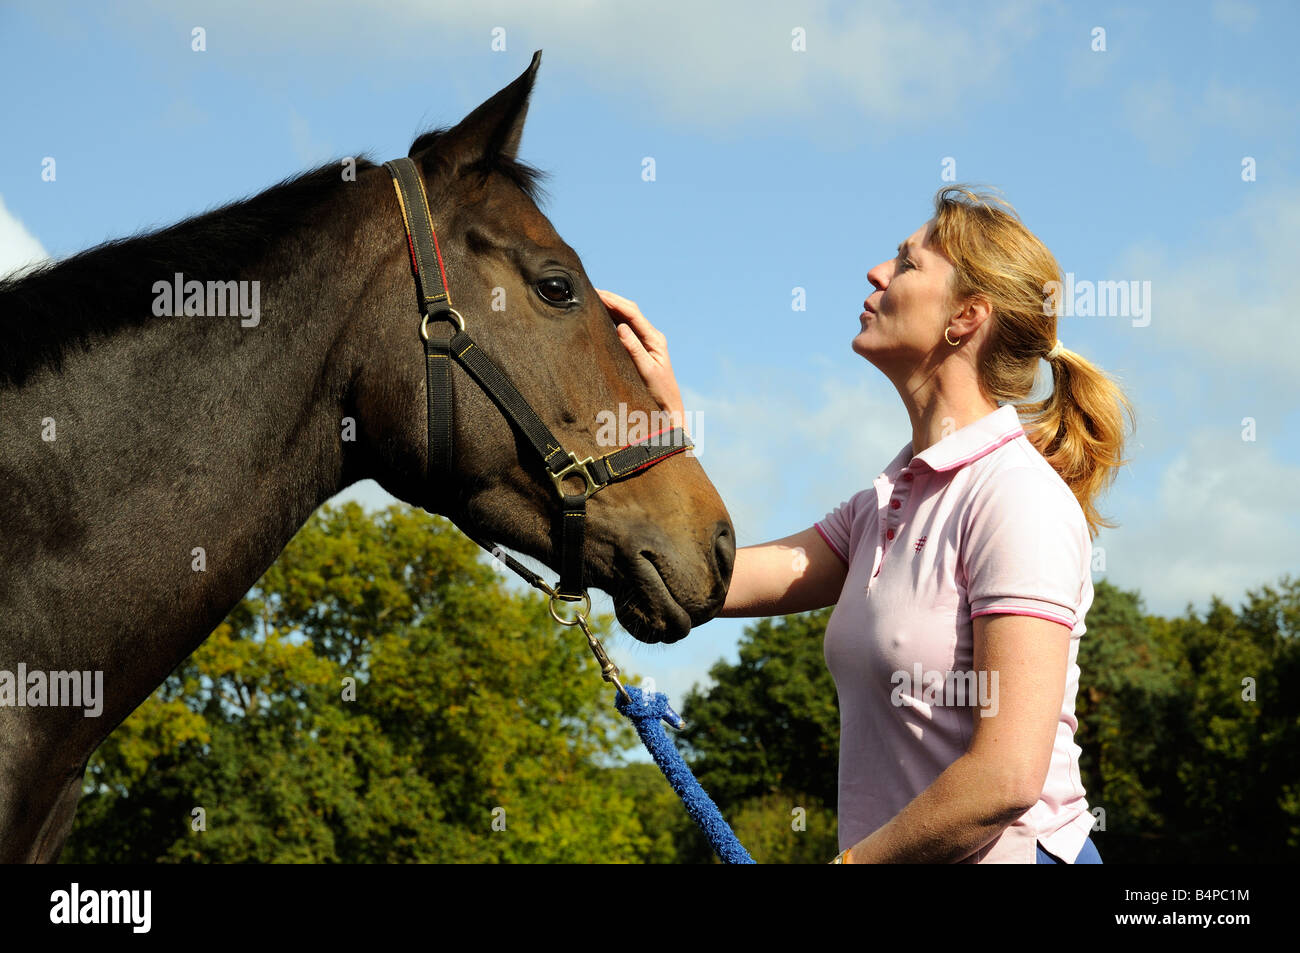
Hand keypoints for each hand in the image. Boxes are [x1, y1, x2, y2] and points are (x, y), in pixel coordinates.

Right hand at [597, 289, 688, 435]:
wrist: (668, 405)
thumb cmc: (659, 391)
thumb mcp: (646, 370)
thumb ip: (634, 348)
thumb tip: (621, 326)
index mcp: (654, 338)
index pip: (632, 313)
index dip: (614, 301)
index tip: (597, 294)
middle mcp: (651, 335)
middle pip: (629, 310)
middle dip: (611, 299)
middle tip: (590, 291)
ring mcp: (646, 340)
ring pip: (627, 316)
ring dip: (611, 306)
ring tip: (592, 299)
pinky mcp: (640, 347)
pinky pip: (625, 327)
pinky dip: (612, 319)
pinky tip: (601, 315)